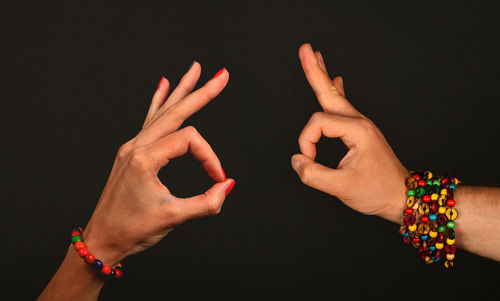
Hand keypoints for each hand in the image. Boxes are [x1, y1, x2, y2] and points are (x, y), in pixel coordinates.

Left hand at [82, 63, 234, 265]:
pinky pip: (148, 120)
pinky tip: (163, 84)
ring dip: (182, 91)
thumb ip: (206, 202)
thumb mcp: (173, 217)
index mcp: (145, 158)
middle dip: (201, 93)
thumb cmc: (132, 230)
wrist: (101, 239)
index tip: (218, 180)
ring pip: (162, 112)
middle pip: (176, 111)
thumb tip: (227, 185)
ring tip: (195, 70)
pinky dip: (158, 102)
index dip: (210, 157)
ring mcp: (132, 147)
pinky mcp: (132, 153)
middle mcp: (136, 146)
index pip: (189, 141)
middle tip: (222, 75)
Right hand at [291, 44, 408, 222]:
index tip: (309, 161)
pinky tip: (338, 80)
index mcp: (357, 130)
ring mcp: (360, 125)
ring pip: (336, 96)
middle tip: (304, 48)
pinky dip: (337, 92)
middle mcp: (359, 122)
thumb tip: (297, 160)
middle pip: (329, 92)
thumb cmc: (377, 192)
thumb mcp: (342, 188)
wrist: (403, 196)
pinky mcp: (359, 132)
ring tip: (315, 57)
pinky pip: (344, 106)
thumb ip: (313, 174)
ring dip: (323, 77)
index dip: (306, 141)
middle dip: (315, 71)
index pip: (317, 123)